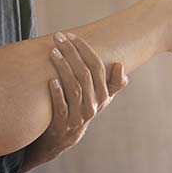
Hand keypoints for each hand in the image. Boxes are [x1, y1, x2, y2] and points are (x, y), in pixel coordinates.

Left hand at [26, 32, 127, 166]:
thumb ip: (112, 83)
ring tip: (53, 52)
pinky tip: (50, 80)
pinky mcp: (62, 125)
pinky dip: (57, 94)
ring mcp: (78, 117)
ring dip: (63, 68)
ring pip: (74, 89)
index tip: (72, 36)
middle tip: (58, 38)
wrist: (64, 137)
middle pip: (85, 75)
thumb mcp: (100, 98)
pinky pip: (61, 108)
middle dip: (71, 53)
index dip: (85, 50)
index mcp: (103, 96)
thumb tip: (121, 65)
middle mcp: (93, 106)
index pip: (97, 68)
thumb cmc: (81, 109)